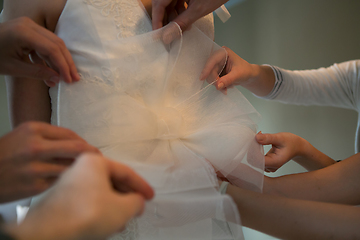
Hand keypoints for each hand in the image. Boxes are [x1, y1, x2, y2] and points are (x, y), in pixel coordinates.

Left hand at [0, 17, 79, 86]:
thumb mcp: (13, 68)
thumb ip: (37, 73)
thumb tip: (57, 80)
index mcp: (23, 33)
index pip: (51, 49)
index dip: (63, 66)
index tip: (69, 80)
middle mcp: (29, 25)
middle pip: (57, 44)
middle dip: (66, 63)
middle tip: (74, 78)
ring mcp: (29, 25)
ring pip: (54, 42)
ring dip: (61, 60)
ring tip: (67, 76)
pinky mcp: (29, 28)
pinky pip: (46, 42)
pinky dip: (51, 56)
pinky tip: (53, 69)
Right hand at [0, 122, 99, 202]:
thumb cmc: (5, 153)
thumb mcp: (24, 134)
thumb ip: (50, 136)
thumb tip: (77, 143)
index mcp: (33, 130)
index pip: (70, 134)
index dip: (84, 142)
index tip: (91, 148)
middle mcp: (35, 147)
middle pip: (77, 149)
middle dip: (92, 154)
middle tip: (99, 159)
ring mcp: (36, 168)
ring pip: (71, 167)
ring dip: (83, 170)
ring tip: (88, 172)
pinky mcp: (36, 186)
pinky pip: (61, 181)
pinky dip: (69, 181)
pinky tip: (71, 182)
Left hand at [6, 153, 153, 239]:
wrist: (50, 233)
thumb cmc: (87, 214)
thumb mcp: (123, 208)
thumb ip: (137, 201)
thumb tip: (137, 200)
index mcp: (95, 161)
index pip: (126, 172)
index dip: (141, 186)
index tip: (150, 196)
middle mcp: (80, 167)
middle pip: (112, 181)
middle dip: (127, 197)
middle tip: (137, 207)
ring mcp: (69, 183)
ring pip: (99, 192)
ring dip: (115, 205)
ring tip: (123, 219)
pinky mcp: (61, 198)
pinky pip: (87, 200)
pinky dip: (100, 209)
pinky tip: (105, 222)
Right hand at [152, 0, 227, 29]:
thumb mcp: (198, 9)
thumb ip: (181, 23)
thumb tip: (167, 36)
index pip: (158, 4)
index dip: (157, 20)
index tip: (158, 35)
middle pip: (162, 4)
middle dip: (165, 20)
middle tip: (168, 34)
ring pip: (169, 3)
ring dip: (173, 17)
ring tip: (181, 29)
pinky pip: (177, 0)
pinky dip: (180, 11)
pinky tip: (186, 20)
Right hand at [201, 46, 275, 96]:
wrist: (248, 75)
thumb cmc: (246, 71)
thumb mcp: (238, 75)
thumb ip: (227, 80)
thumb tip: (217, 86)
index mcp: (224, 52)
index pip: (212, 60)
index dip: (207, 69)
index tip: (202, 78)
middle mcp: (218, 57)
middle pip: (210, 69)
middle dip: (215, 81)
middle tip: (223, 89)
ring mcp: (216, 64)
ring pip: (210, 76)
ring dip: (217, 84)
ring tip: (227, 88)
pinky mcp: (216, 71)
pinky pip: (212, 80)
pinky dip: (218, 85)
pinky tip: (225, 87)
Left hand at [256, 132, 307, 171]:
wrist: (297, 147)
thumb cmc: (291, 142)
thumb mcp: (280, 137)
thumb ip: (268, 138)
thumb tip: (256, 137)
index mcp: (275, 162)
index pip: (257, 161)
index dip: (253, 151)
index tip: (254, 140)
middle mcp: (271, 167)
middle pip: (254, 161)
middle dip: (252, 150)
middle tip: (257, 138)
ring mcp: (268, 166)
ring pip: (254, 161)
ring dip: (253, 150)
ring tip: (260, 140)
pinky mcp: (266, 164)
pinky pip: (256, 159)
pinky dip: (255, 151)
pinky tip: (260, 143)